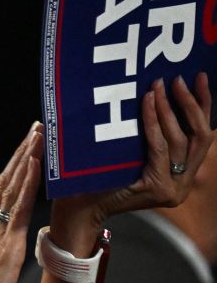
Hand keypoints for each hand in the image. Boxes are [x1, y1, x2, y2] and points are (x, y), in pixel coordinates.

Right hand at [0, 126, 41, 282]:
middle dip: (20, 155)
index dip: (13, 172)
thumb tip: (4, 261)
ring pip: (11, 188)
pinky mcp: (6, 250)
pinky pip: (19, 208)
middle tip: (36, 128)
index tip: (25, 150)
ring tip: (40, 134)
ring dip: (26, 158)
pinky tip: (37, 163)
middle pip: (3, 184)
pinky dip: (27, 182)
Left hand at [50, 74, 213, 251]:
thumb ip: (154, 137)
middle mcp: (183, 184)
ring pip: (180, 139)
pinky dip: (152, 120)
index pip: (202, 136)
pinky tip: (147, 101)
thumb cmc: (101, 175)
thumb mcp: (134, 153)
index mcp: (182, 176)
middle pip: (200, 137)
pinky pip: (158, 147)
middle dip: (191, 103)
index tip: (200, 77)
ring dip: (169, 108)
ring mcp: (173, 189)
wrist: (78, 206)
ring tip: (158, 85)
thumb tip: (160, 93)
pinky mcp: (157, 189)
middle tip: (178, 78)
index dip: (204, 105)